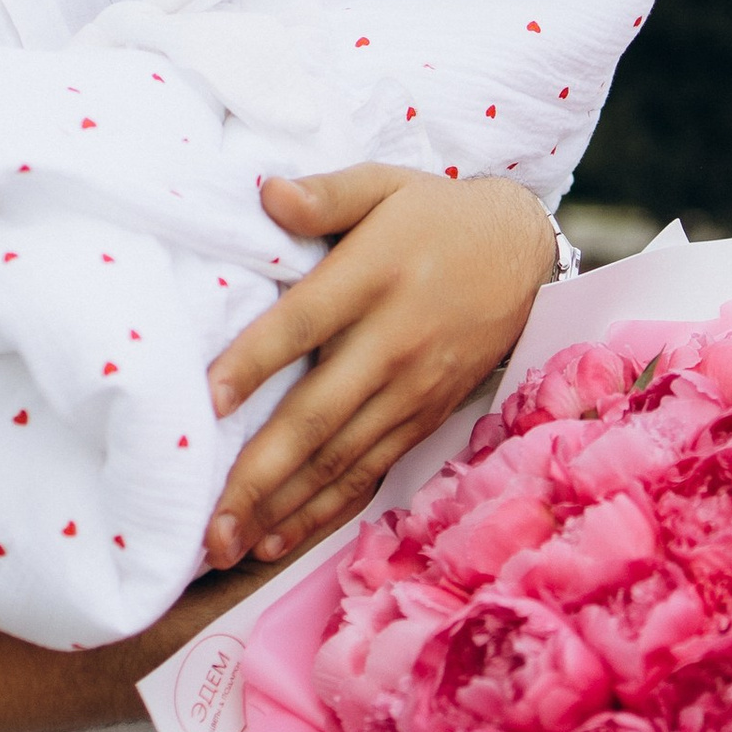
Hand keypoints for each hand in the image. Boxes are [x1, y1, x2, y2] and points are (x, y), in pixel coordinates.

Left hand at [201, 165, 558, 568]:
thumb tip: (266, 194)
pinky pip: (369, 472)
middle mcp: (393, 342)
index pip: (304, 323)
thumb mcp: (385, 185)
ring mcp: (412, 389)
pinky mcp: (424, 417)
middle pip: (318, 414)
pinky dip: (324, 511)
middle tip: (209, 524)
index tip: (207, 401)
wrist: (524, 252)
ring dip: (283, 508)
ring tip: (228, 546)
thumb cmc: (436, 215)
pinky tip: (279, 540)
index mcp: (374, 276)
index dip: (256, 361)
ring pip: (340, 458)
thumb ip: (327, 194)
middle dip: (260, 474)